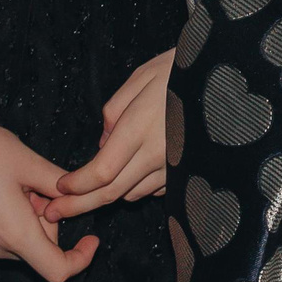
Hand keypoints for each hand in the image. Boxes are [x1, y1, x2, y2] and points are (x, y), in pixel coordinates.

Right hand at [0, 101, 96, 281]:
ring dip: (24, 219)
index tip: (91, 236)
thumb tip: (77, 198)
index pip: (58, 271)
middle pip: (36, 249)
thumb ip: (60, 187)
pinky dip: (3, 219)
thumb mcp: (31, 163)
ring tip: (10, 182)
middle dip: (46, 221)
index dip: (80, 259)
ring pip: (15, 241)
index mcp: (14, 234)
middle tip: (35, 185)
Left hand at [48, 49, 173, 220]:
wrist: (227, 77)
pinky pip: (154, 189)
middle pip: (112, 192)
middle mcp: (157, 153)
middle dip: (79, 205)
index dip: (76, 185)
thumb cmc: (182, 69)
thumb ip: (114, 110)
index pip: (101, 171)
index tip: (59, 187)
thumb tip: (103, 141)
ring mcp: (174, 165)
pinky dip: (136, 187)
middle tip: (53, 212)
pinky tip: (129, 175)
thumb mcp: (142, 77)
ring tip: (89, 192)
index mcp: (140, 128)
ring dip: (108, 195)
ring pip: (132, 194)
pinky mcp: (186, 169)